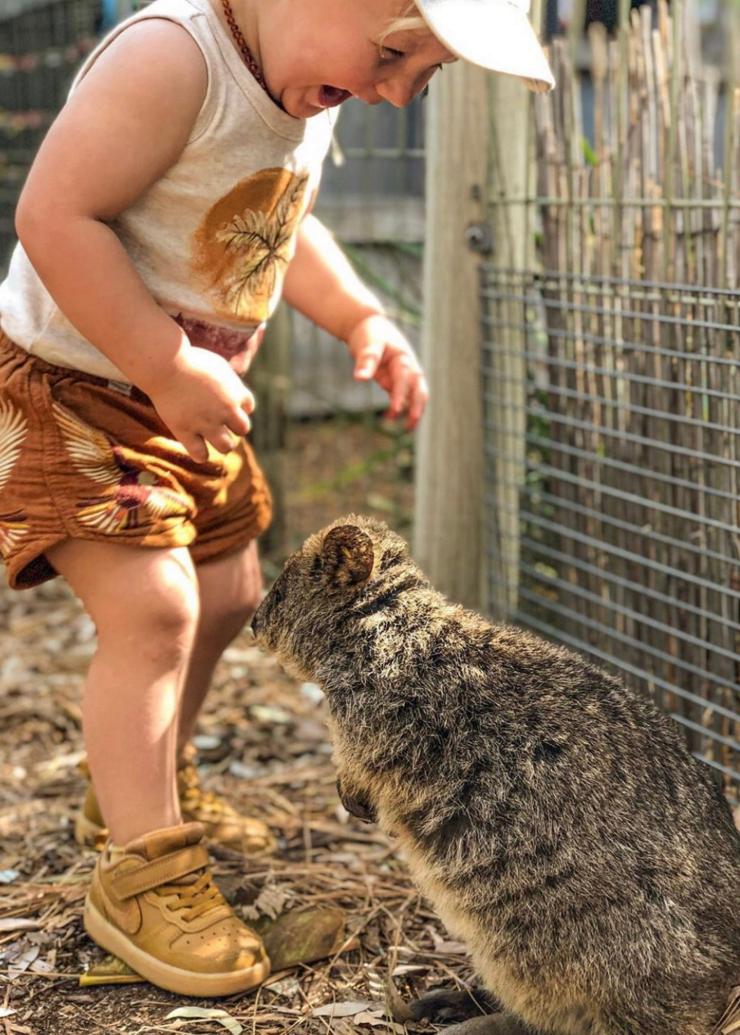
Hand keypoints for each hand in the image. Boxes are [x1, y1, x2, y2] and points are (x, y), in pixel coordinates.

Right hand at [144, 345, 254, 460]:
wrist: (166, 364)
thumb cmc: (189, 360)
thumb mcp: (218, 365)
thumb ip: (230, 382)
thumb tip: (235, 394)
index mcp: (236, 393)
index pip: (249, 406)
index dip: (238, 404)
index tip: (224, 400)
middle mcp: (226, 411)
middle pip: (243, 429)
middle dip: (235, 426)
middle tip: (220, 420)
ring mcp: (206, 423)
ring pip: (226, 446)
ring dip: (223, 443)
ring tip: (214, 437)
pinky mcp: (186, 431)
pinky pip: (200, 454)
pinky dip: (201, 455)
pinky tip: (198, 449)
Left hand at [346, 313, 428, 429]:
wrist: (369, 326)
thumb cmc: (369, 334)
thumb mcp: (367, 344)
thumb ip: (365, 361)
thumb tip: (360, 378)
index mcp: (403, 358)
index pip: (403, 380)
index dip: (400, 395)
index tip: (395, 410)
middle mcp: (408, 368)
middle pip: (419, 391)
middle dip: (417, 408)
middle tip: (410, 426)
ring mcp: (404, 375)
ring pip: (414, 396)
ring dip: (413, 411)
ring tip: (407, 429)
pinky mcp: (396, 380)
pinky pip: (402, 397)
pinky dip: (400, 407)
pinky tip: (391, 419)